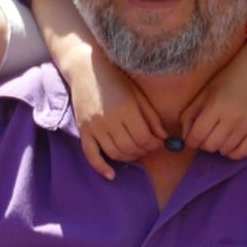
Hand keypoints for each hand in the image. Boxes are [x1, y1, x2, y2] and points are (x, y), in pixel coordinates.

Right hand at [60, 42, 163, 178]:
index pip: (144, 138)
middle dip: (144, 151)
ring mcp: (94, 127)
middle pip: (130, 148)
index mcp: (126, 111)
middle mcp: (109, 121)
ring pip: (114, 153)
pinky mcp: (83, 130)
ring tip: (136, 152)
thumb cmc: (117, 82)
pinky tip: (111, 175)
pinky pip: (91, 154)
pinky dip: (101, 167)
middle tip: (149, 146)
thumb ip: (151, 118)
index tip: (158, 142)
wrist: (85, 70)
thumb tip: (164, 138)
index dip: (154, 144)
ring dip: (129, 158)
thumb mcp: (139, 96)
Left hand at [180, 61, 246, 158]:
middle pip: (211, 146)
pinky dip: (233, 153)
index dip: (191, 141)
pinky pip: (243, 152)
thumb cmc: (224, 83)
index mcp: (215, 107)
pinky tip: (230, 144)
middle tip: (206, 136)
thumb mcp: (202, 96)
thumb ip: (188, 117)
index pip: (197, 136)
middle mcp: (233, 117)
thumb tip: (186, 139)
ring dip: (218, 147)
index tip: (192, 138)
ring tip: (219, 136)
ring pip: (225, 151)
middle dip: (204, 144)